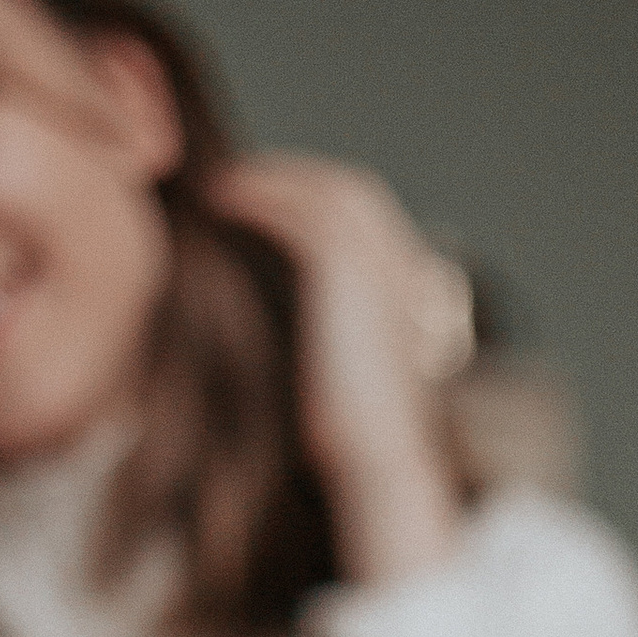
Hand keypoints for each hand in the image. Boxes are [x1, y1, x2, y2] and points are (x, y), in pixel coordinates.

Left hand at [208, 155, 466, 585]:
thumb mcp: (350, 377)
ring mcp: (382, 262)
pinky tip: (224, 200)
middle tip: (241, 181)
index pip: (369, 222)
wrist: (380, 459)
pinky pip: (299, 209)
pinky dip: (261, 196)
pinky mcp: (347, 266)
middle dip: (298, 177)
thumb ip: (337, 341)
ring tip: (224, 184)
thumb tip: (294, 344)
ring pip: (326, 190)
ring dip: (274, 179)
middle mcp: (405, 268)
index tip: (269, 206)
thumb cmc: (359, 442)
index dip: (317, 204)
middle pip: (352, 192)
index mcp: (413, 292)